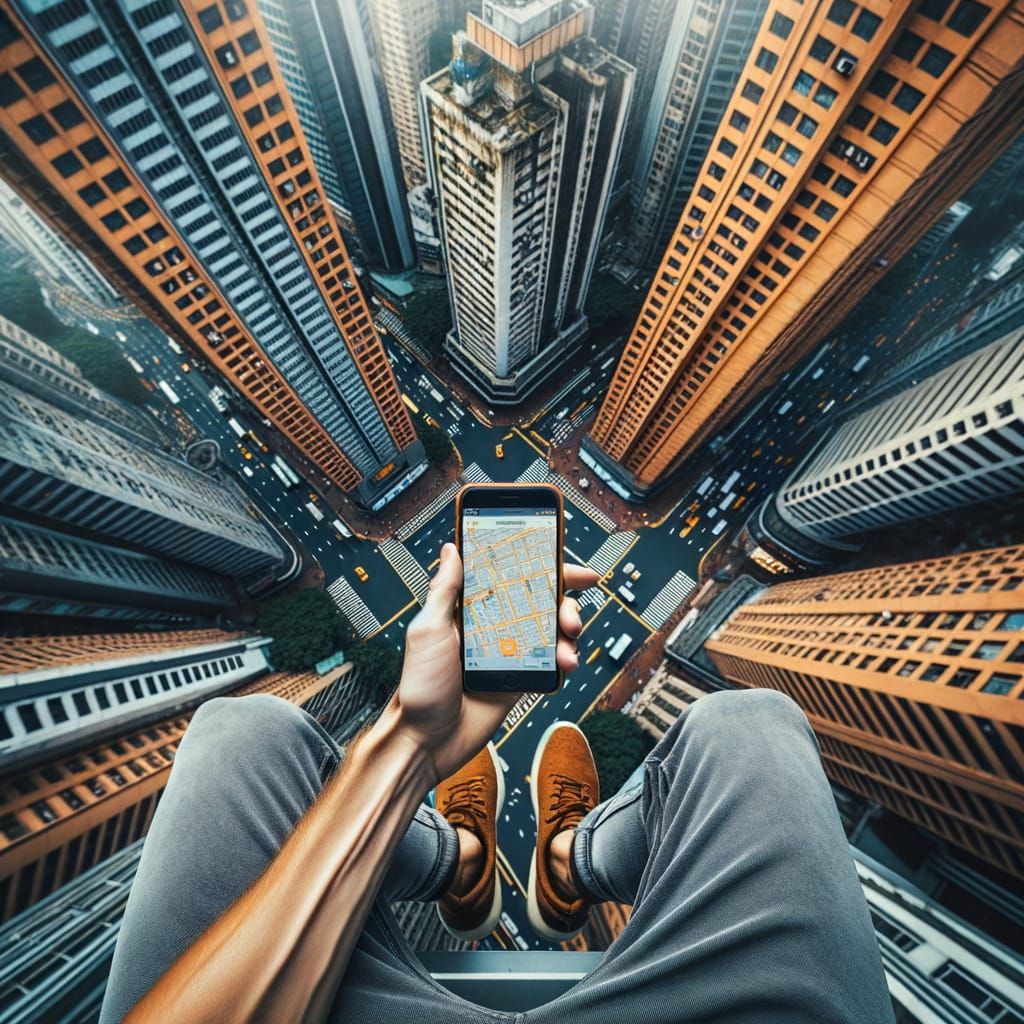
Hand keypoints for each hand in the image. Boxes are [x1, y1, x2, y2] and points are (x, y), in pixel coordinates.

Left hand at [387, 542, 597, 785]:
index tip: (565, 563)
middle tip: (570, 615)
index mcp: (470, 609)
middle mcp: (494, 626)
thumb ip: (445, 591)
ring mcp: (510, 652)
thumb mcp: (428, 630)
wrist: (428, 740)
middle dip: (564, 602)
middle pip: (539, 601)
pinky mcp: (521, 678)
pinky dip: (563, 660)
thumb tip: (451, 550)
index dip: (538, 567)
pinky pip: (550, 663)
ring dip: (567, 634)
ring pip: (550, 631)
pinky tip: (564, 664)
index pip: (509, 577)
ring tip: (567, 647)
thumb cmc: (419, 686)